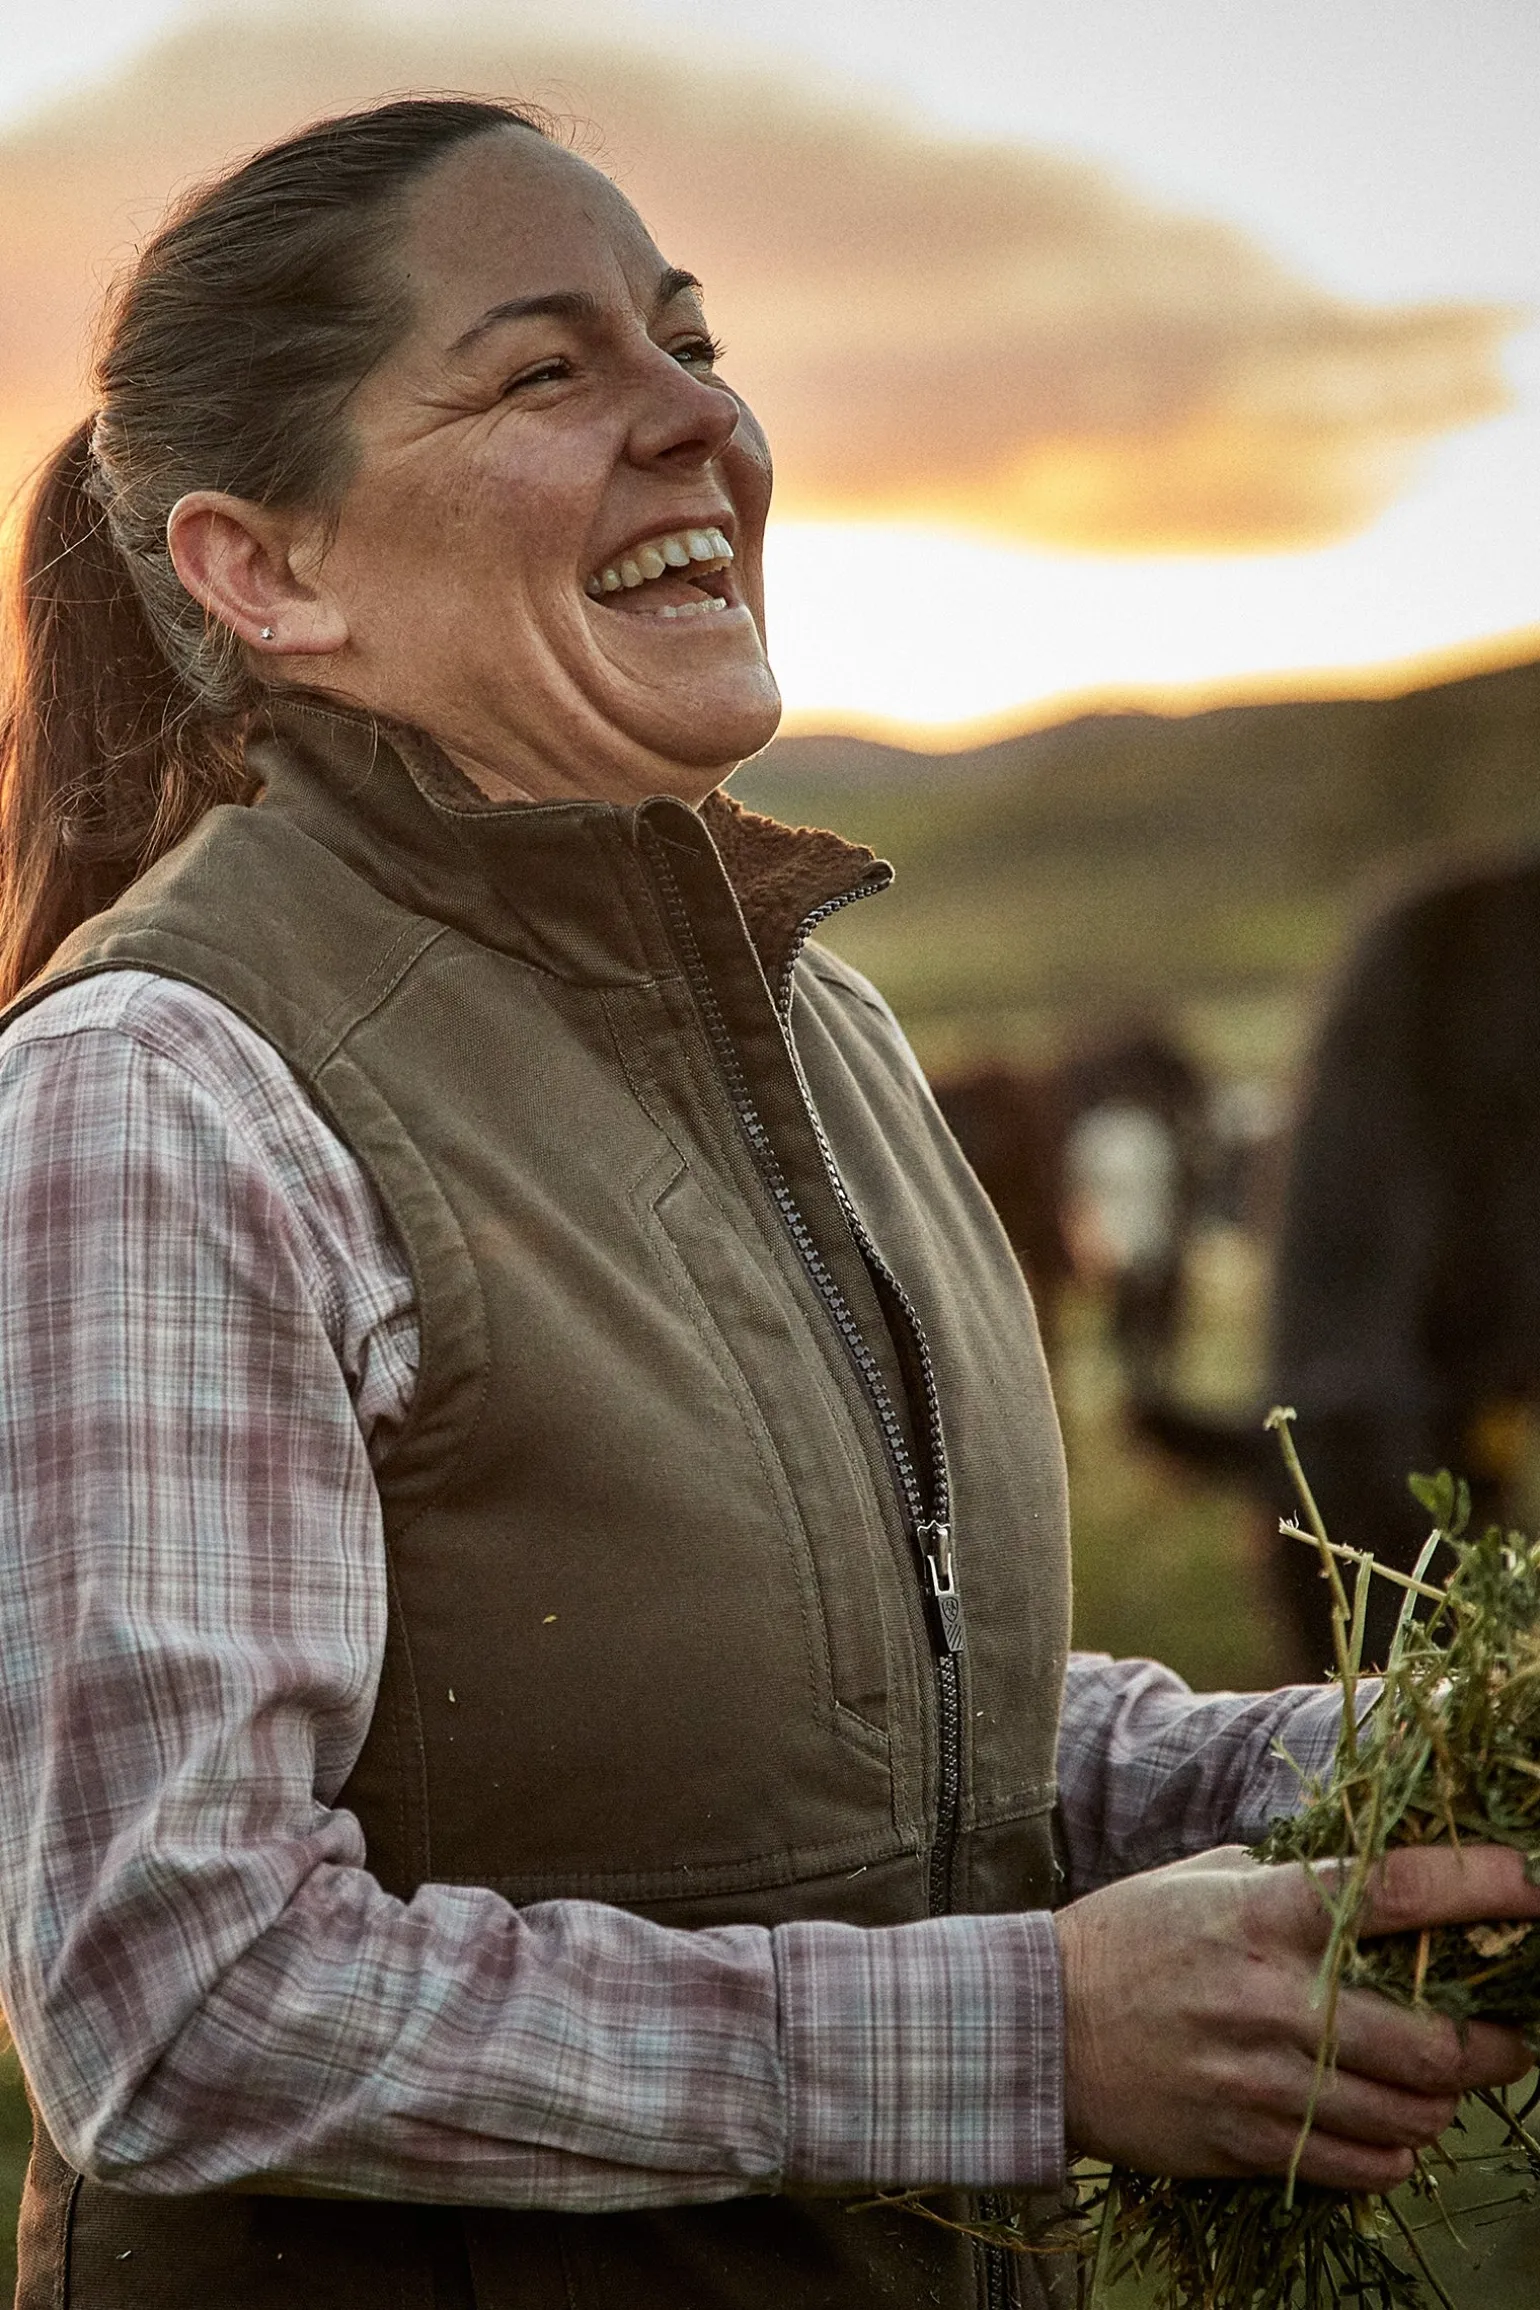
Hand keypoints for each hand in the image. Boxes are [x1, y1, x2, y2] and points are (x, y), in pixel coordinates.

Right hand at [1054, 1842, 1539, 2189]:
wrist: (1042, 2029)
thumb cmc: (1129, 1938)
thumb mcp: (1204, 1877)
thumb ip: (1291, 1875)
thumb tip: (1379, 1867)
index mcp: (1263, 1913)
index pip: (1395, 1893)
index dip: (1480, 1886)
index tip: (1533, 1885)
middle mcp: (1272, 2000)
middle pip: (1432, 2041)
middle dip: (1496, 2042)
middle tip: (1511, 2032)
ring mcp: (1262, 2081)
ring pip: (1409, 2115)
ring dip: (1444, 2101)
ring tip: (1442, 2081)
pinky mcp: (1248, 2144)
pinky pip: (1363, 2166)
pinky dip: (1395, 2150)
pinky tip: (1387, 2125)